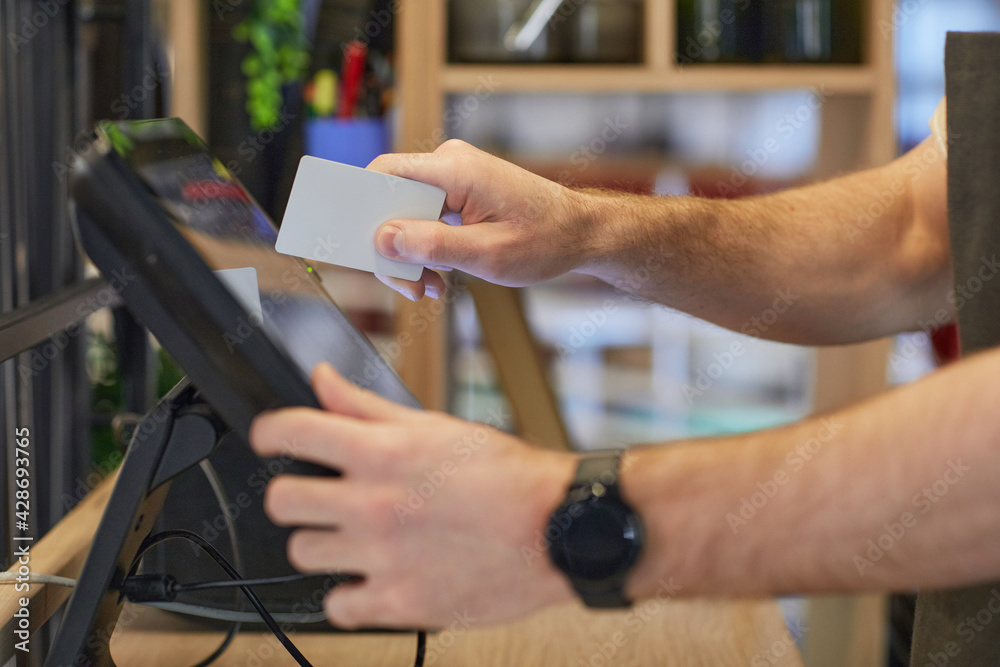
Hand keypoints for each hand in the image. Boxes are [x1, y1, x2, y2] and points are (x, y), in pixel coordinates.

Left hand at [249, 362, 577, 628]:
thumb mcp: (436, 427)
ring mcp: (382, 558)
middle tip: (317, 494)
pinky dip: (347, 595)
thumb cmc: (507, 477)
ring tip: (353, 536)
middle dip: (294, 493)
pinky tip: (368, 577)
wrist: (557, 530)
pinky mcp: (400, 603)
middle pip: (281, 501)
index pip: (290, 432)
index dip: (269, 433)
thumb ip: (368, 407)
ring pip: (303, 552)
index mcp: (382, 453)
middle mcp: (373, 505)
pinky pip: (337, 607)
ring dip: (321, 542)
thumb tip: (323, 380)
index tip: (270, 440)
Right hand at [366, 140, 595, 300]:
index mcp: (455, 169)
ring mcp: (454, 177)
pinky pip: (424, 217)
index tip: (349, 243)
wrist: (582, 233)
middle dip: (391, 247)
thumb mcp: (486, 254)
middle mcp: (450, 165)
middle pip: (390, 200)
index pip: (383, 173)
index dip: (358, 206)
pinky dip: (425, 249)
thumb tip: (383, 239)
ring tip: (429, 288)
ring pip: (405, 214)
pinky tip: (438, 278)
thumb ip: (432, 246)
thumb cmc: (545, 239)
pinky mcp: (459, 193)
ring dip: (410, 254)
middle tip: (409, 287)